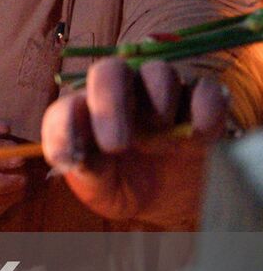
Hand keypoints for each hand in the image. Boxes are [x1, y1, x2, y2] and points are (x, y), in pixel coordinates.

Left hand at [41, 58, 228, 221]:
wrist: (167, 199)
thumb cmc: (122, 184)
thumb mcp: (99, 188)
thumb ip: (85, 170)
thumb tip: (71, 159)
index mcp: (87, 113)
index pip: (67, 108)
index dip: (64, 127)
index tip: (71, 158)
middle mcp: (122, 94)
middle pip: (109, 71)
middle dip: (110, 103)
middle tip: (115, 145)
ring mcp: (163, 95)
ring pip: (159, 71)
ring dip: (158, 100)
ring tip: (159, 134)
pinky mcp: (202, 105)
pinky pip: (207, 90)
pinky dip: (204, 109)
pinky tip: (198, 137)